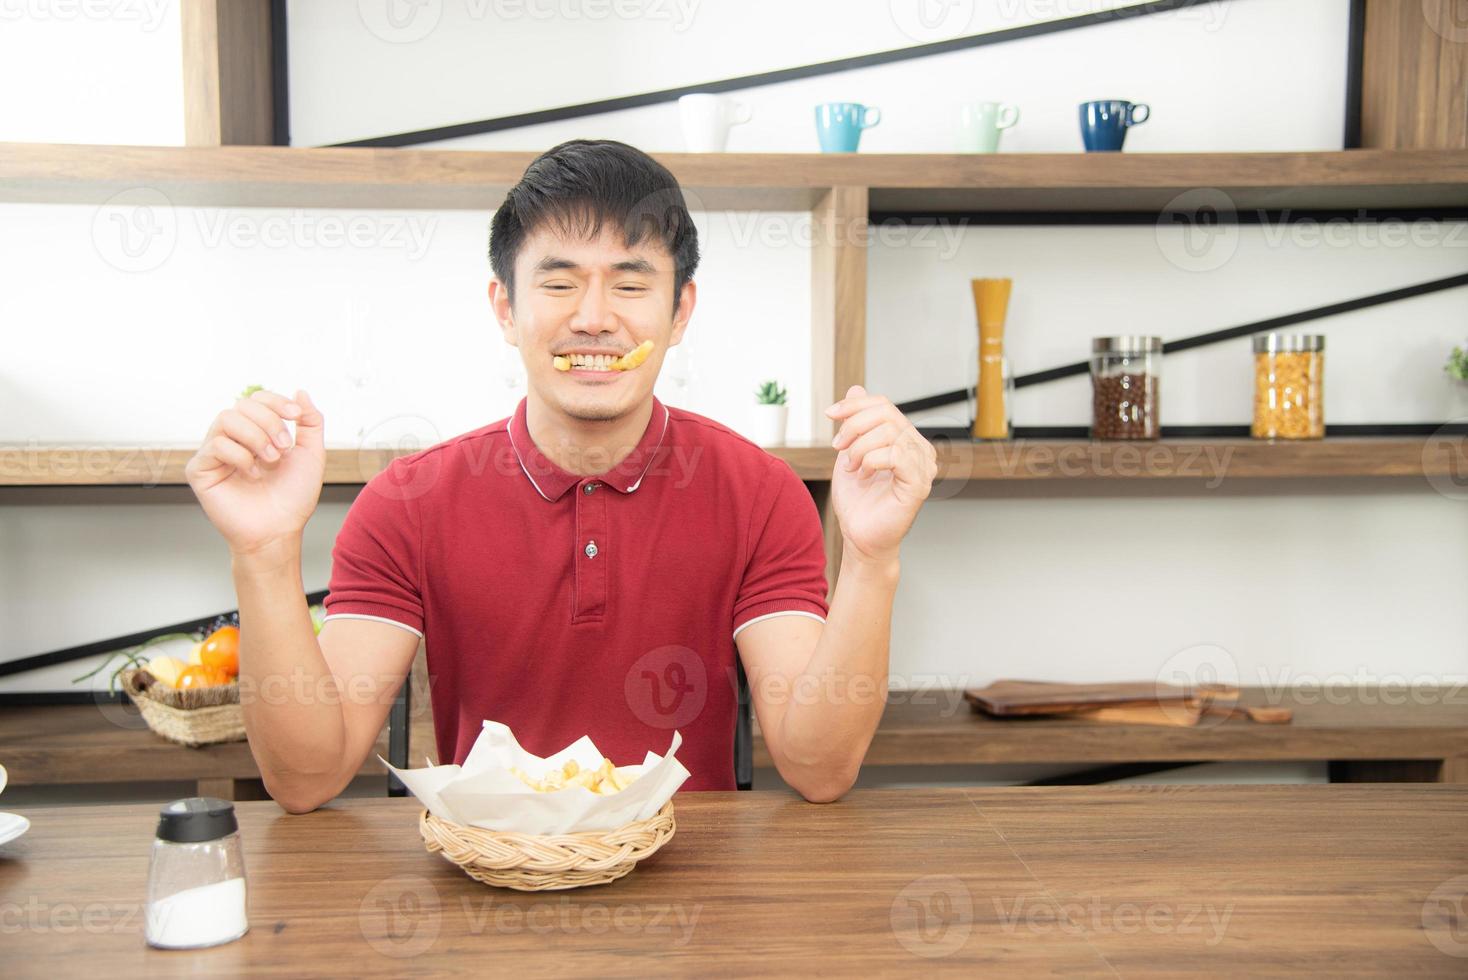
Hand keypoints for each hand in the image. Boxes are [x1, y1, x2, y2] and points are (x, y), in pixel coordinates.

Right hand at [185, 389, 325, 555]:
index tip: (295, 415)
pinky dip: (240, 456)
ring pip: (226, 419)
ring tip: (270, 461)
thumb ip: (310, 422)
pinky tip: (252, 475)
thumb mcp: (312, 454)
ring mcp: (214, 453)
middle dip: (269, 422)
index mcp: (256, 433)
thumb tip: (300, 391)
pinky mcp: (200, 469)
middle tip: (283, 448)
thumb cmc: (294, 497)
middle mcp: (233, 439)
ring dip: (255, 437)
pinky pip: (215, 444)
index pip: (256, 399)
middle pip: (242, 405)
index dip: (275, 401)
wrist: (280, 530)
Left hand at [826, 385, 936, 564]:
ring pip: (889, 432)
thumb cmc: (858, 501)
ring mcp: (923, 466)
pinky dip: (871, 460)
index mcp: (906, 439)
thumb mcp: (850, 451)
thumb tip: (856, 389)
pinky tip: (864, 474)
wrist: (859, 536)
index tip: (829, 414)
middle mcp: (920, 449)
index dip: (854, 405)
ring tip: (852, 467)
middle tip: (838, 448)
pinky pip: (896, 455)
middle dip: (853, 427)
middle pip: (886, 414)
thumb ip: (855, 421)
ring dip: (860, 448)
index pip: (884, 405)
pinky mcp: (919, 484)